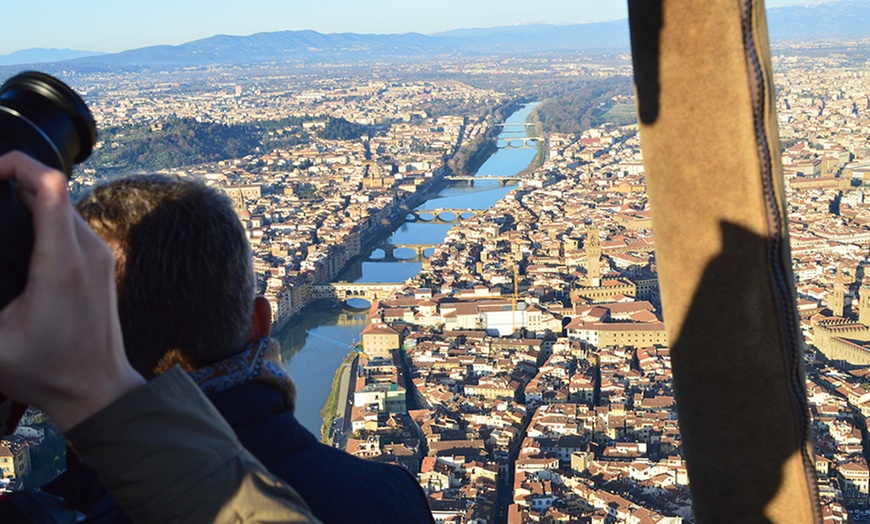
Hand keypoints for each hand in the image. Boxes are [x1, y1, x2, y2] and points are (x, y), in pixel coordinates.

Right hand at [0, 152, 144, 430]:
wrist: (98, 390)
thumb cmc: (47, 372)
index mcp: (61, 263)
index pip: (49, 186)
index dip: (16, 164)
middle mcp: (87, 251)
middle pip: (54, 189)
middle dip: (15, 178)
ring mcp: (99, 255)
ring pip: (64, 204)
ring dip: (30, 196)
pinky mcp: (102, 263)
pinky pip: (72, 223)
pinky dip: (44, 214)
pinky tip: (18, 229)